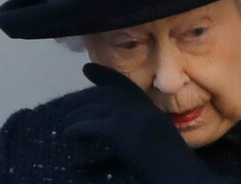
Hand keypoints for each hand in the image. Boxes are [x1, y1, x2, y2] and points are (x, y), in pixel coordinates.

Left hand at [60, 63, 223, 183]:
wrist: (178, 171)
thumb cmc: (170, 164)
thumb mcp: (153, 143)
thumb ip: (133, 136)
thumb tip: (113, 138)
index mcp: (149, 108)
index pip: (123, 84)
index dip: (104, 75)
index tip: (87, 68)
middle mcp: (138, 107)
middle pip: (103, 96)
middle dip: (81, 99)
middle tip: (65, 107)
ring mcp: (129, 116)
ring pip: (94, 109)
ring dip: (75, 117)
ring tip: (63, 126)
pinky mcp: (119, 130)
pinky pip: (90, 126)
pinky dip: (76, 129)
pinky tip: (68, 134)